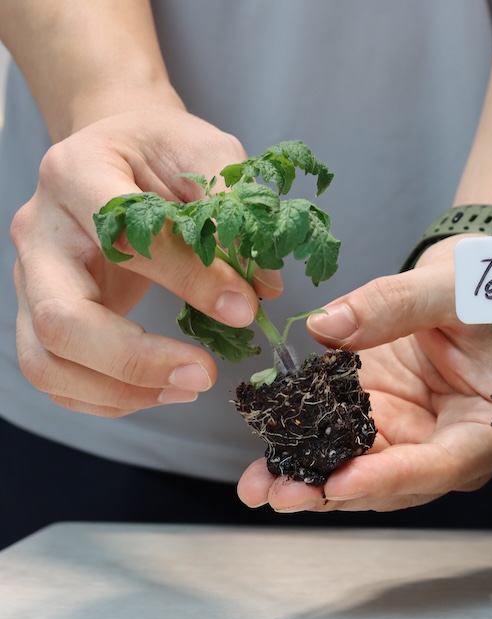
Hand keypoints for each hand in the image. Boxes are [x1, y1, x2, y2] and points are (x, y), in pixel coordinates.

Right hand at [10, 107, 270, 415]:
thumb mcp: (206, 151)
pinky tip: (164, 390)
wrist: (119, 147)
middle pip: (62, 318)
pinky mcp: (38, 311)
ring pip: (46, 359)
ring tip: (190, 387)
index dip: (188, 279)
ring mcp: (30, 276)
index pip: (122, 239)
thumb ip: (233, 209)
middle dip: (137, 360)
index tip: (244, 308)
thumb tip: (261, 287)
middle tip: (206, 375)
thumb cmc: (164, 149)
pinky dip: (107, 398)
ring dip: (120, 391)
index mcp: (77, 173)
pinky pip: (54, 375)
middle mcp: (39, 230)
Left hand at [236, 237, 491, 512]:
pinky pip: (339, 446)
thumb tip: (328, 326)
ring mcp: (412, 436)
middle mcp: (450, 443)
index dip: (390, 477)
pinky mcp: (379, 422)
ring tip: (262, 486)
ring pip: (361, 474)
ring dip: (310, 483)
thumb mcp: (454, 288)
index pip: (442, 464)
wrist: (482, 288)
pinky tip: (265, 463)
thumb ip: (396, 304)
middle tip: (285, 494)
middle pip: (395, 483)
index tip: (340, 482)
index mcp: (490, 425)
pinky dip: (302, 455)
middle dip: (335, 492)